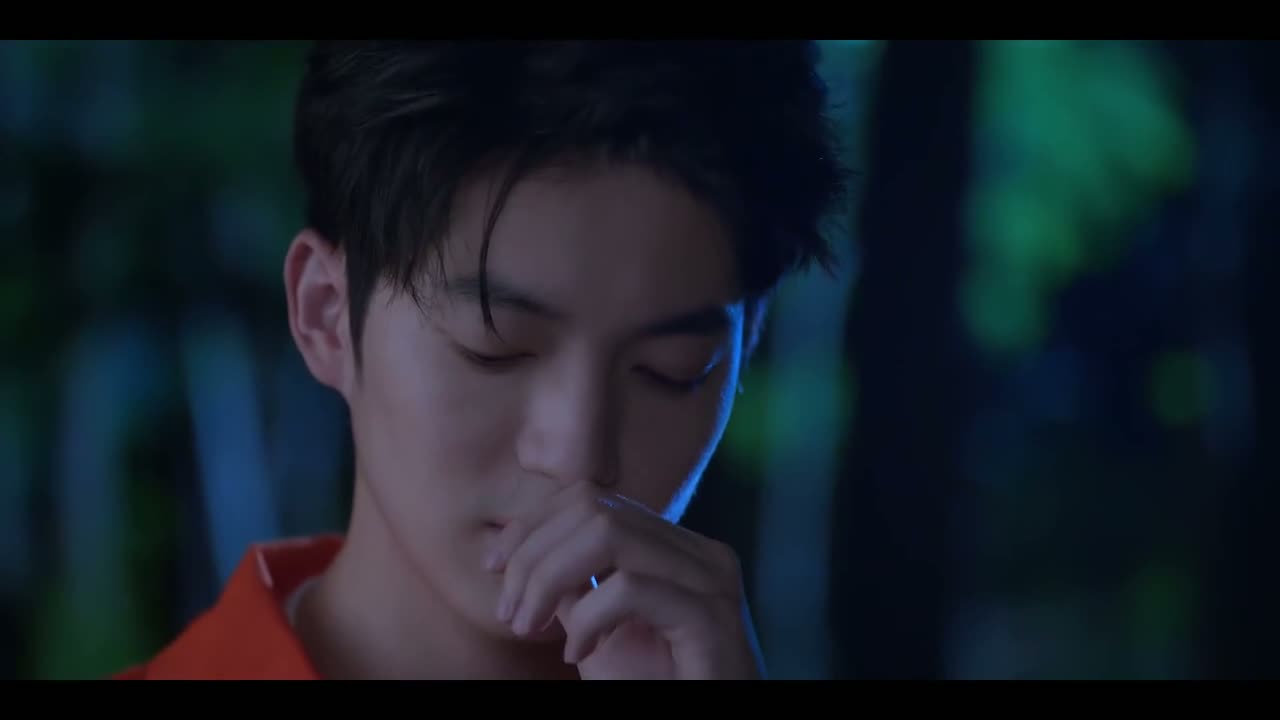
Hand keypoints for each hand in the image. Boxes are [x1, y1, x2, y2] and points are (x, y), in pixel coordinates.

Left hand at [486, 485, 764, 679]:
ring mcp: (711, 580)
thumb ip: (571, 588)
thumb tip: (521, 553)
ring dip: (549, 578)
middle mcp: (701, 552)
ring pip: (609, 535)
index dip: (535, 523)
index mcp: (677, 548)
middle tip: (510, 611)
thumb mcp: (596, 632)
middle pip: (596, 509)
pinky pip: (630, 589)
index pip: (594, 499)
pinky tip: (576, 653)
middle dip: (534, 553)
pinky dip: (587, 617)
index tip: (495, 566)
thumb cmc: (654, 688)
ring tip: (529, 625)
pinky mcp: (710, 617)